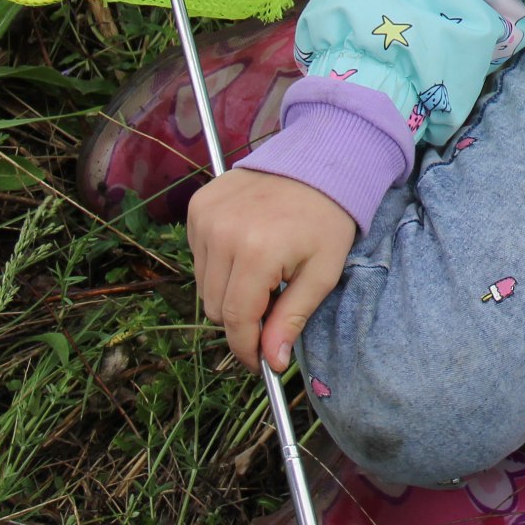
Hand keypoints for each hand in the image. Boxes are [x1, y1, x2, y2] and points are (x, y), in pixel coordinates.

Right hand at [188, 168, 358, 372]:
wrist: (318, 161)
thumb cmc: (327, 218)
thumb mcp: (322, 272)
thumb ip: (293, 318)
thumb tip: (273, 362)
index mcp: (256, 252)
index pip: (236, 319)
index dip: (246, 348)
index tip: (260, 363)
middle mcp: (222, 233)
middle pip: (216, 307)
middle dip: (242, 318)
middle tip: (272, 305)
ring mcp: (205, 217)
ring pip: (204, 285)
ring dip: (230, 291)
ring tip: (263, 272)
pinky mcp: (198, 206)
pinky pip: (199, 256)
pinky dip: (219, 264)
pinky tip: (247, 249)